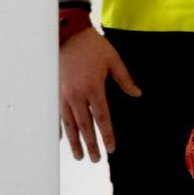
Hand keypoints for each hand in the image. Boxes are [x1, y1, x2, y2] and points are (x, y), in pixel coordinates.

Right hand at [59, 27, 140, 160]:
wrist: (69, 34)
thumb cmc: (93, 46)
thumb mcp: (113, 59)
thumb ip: (125, 79)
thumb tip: (137, 93)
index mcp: (94, 87)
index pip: (102, 117)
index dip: (106, 135)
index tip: (111, 148)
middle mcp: (78, 95)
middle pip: (85, 126)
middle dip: (90, 144)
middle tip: (95, 160)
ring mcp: (64, 95)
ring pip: (70, 124)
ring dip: (75, 142)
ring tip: (79, 156)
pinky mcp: (56, 92)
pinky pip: (59, 115)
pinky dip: (61, 129)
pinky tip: (63, 139)